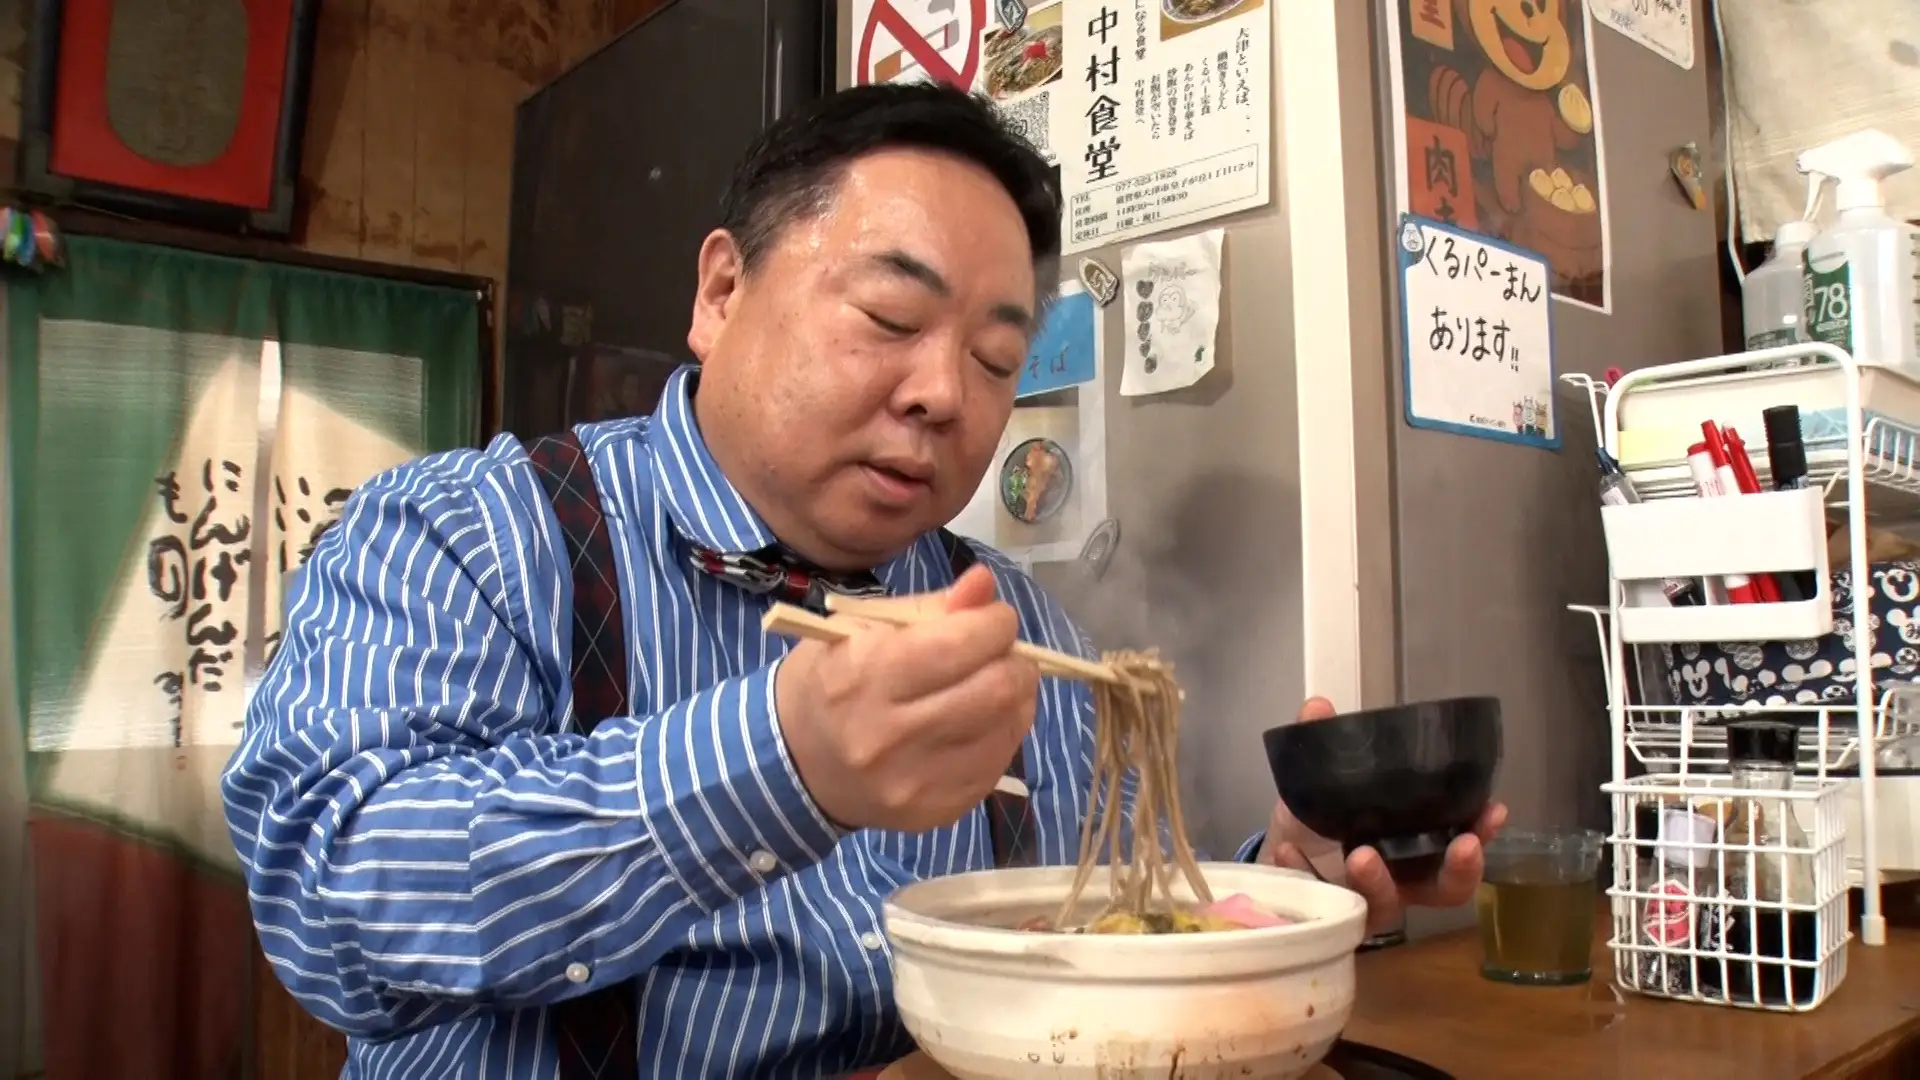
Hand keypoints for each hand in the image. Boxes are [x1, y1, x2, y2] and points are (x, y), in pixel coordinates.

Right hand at [776, 565, 1039, 832]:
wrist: (797, 762)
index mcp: (864, 676)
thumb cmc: (832, 679)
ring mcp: (915, 780)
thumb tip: (985, 584)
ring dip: (1017, 695)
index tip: (996, 618)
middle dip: (1015, 660)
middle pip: (994, 689)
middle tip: (1004, 651)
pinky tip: (986, 718)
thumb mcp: (862, 627)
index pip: (958, 645)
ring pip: (1006, 727)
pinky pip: (998, 763)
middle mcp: (888, 734)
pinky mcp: (936, 810)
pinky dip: (1004, 732)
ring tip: (998, 681)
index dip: (994, 624)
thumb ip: (931, 606)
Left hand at [1259, 697, 1507, 935]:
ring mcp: (1366, 901)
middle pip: (1446, 890)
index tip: (1493, 810)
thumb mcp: (1322, 778)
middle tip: (1460, 846)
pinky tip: (1290, 852)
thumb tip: (1318, 705)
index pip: (1462, 848)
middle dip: (1460, 871)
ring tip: (1360, 855)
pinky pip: (1324, 904)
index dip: (1482, 834)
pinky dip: (1306, 873)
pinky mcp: (1328, 913)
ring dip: (1378, 882)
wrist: (1278, 847)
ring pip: (1387, 907)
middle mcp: (1401, 880)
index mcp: (1416, 846)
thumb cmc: (1319, 814)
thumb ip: (1324, 743)